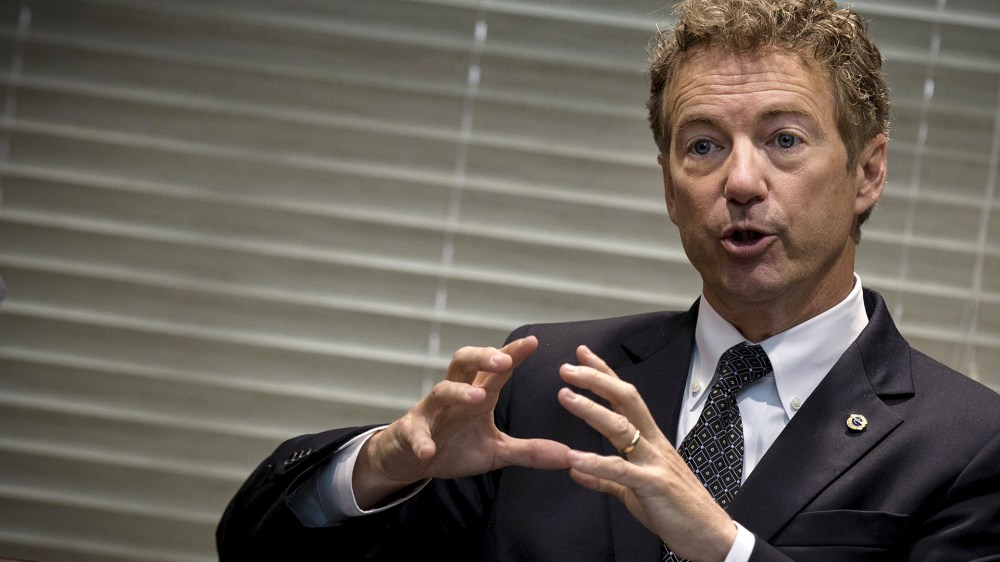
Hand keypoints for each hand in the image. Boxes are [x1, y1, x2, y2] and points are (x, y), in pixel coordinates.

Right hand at [353, 336, 570, 507]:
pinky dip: (421, 440)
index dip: (512, 353)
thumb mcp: (496, 451)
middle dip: (482, 357)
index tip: (533, 342)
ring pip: (441, 391)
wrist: (411, 459)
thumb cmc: (455, 445)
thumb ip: (529, 451)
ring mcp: (431, 412)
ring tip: (476, 398)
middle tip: (502, 361)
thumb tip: (568, 457)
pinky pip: (415, 433)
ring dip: (458, 392)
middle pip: (464, 363)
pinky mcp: (412, 432)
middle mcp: (454, 395)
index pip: (495, 368)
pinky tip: (428, 451)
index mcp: (477, 394)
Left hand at [558, 345, 735, 561]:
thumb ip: (605, 478)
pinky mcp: (654, 486)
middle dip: (597, 380)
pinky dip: (596, 464)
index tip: (582, 354)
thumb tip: (575, 471)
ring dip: (591, 410)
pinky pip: (621, 471)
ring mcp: (655, 463)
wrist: (710, 536)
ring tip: (564, 396)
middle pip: (626, 399)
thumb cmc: (676, 510)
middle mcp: (653, 444)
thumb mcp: (634, 490)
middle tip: (567, 367)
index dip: (604, 374)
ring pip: (622, 427)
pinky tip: (573, 460)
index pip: (625, 397)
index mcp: (650, 441)